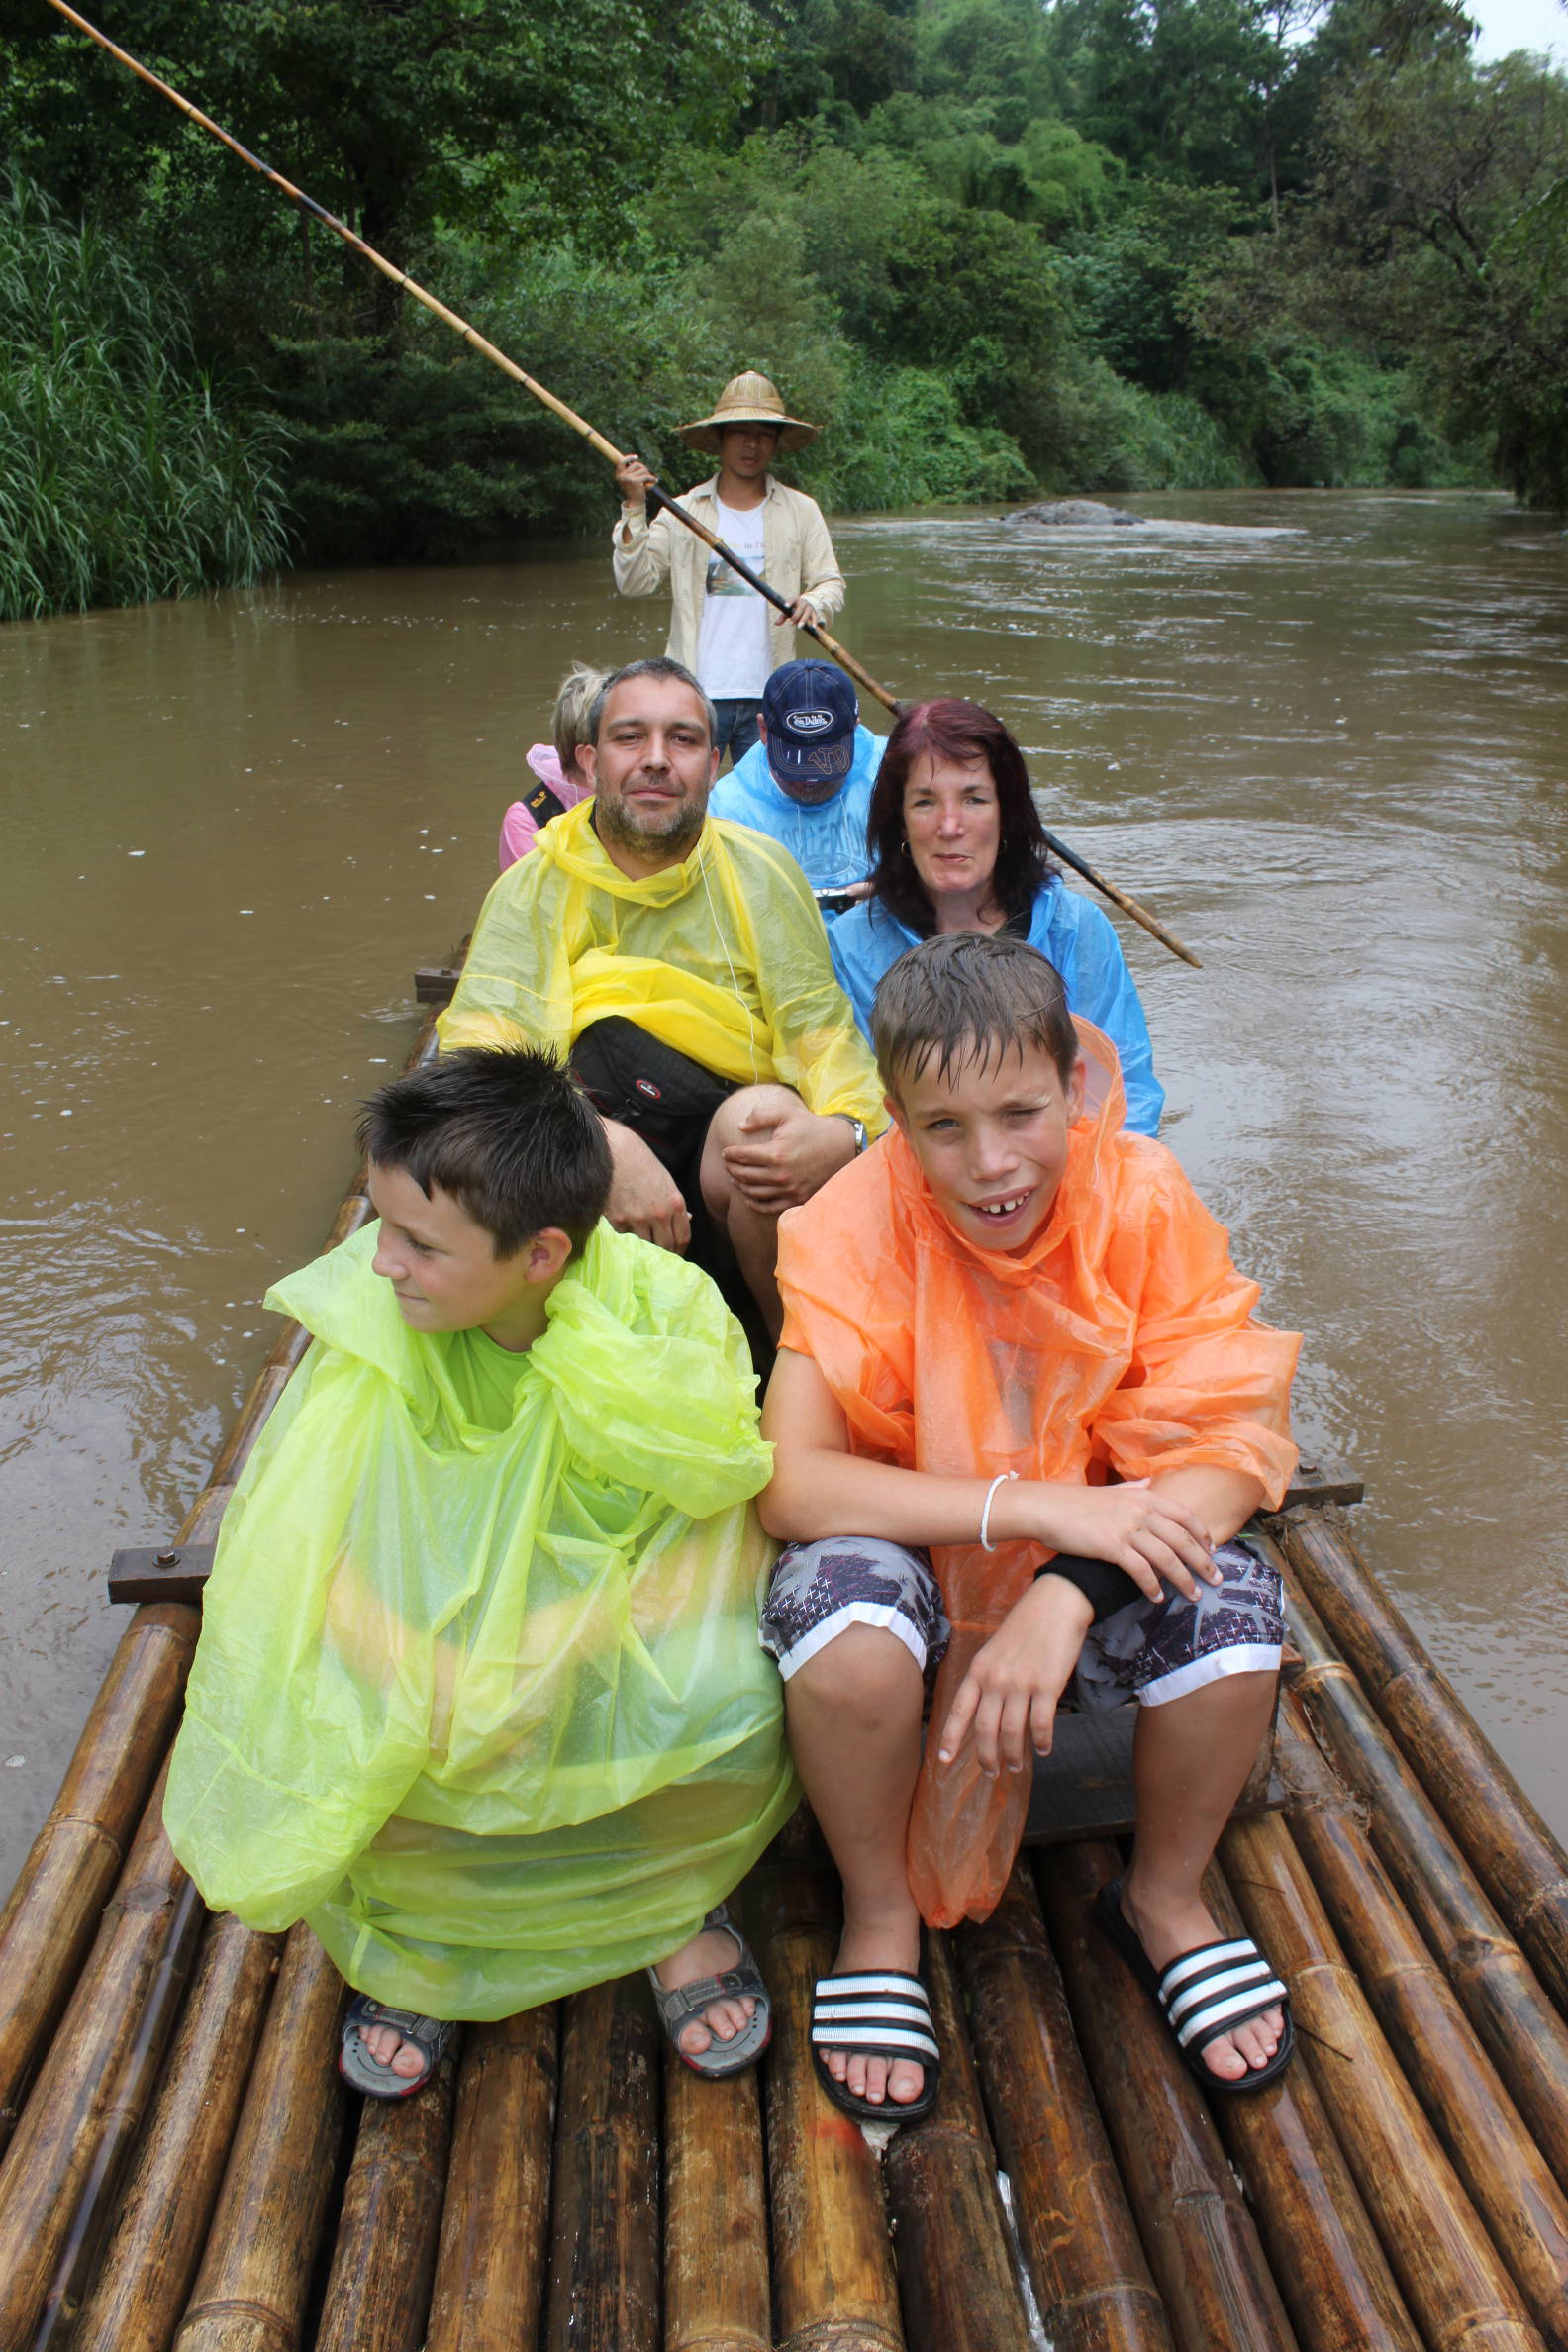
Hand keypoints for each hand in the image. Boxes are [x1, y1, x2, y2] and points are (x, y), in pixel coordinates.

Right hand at [603, 1119, 687, 1250]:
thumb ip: (675, 1204)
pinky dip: (626, 1239)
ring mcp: (638, 1218)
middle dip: (665, 1254)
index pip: (683, 1237)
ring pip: (646, 1247)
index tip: (676, 1253)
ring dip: (645, 1249)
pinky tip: (624, 1234)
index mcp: (675, 1203)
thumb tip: (688, 1219)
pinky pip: (625, 1239)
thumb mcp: (665, 1181)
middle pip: (667, 1247)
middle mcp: (659, 1213)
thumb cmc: (641, 1164)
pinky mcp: (617, 1220)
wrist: (615, 1152)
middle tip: (660, 1257)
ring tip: (642, 1248)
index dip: (681, 1250)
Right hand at [615, 455, 655, 511]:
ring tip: (647, 481)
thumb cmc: (634, 491)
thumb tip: (636, 461)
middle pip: (636, 464)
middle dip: (643, 468)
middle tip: (647, 474)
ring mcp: (628, 479)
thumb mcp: (629, 480)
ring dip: (647, 474)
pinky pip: (646, 476)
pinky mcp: (635, 482)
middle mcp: (622, 476)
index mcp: (619, 475)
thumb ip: (630, 472)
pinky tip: (655, 481)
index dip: (629, 458)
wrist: (635, 502)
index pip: (621, 462)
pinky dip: (652, 479)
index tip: (637, 457)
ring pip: (642, 470)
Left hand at [721, 1097, 855, 1210]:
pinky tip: (748, 1197)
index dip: (730, 1154)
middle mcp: (781, 1175)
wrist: (840, 1145)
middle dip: (732, 1169)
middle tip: (728, 1164)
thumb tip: (740, 1127)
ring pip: (754, 1192)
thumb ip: (760, 1115)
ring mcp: (790, 1189)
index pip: (743, 1156)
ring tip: (735, 1178)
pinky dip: (755, 1203)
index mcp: (776, 1153)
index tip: (726, 1152)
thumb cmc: (811, 1126)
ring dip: (740, 1185)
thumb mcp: (786, 1113)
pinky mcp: (798, 1198)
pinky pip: (770, 1206)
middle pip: (745, 1175)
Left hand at [776, 595, 818, 629]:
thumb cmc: (796, 607)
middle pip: (800, 609)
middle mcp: (803, 603)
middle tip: (791, 623)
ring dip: (803, 620)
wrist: (809, 602)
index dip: (789, 602)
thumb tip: (776, 623)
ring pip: (807, 613)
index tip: (786, 606)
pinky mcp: (814, 612)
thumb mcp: (790, 610)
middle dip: (795, 616)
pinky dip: (814, 621)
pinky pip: (815, 617)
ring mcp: (809, 607)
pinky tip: (813, 627)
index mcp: (796, 600)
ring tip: (799, 627)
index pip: (792, 600)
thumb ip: (783, 616)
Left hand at [936, 1577, 1094, 1775]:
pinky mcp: (1047, 1686)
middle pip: (984, 1730)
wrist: (1054, 1605)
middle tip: (992, 1773)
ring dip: (1013, 1755)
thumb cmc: (1025, 1628)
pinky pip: (1041, 1724)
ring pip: (1011, 1732)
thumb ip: (989, 1679)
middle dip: (986, 1757)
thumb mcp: (995, 1651)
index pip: (959, 1711)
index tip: (944, 1760)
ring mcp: (1020, 1684)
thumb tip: (988, 1712)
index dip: (951, 1738)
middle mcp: (995, 1680)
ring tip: (1016, 1765)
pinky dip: (1041, 1742)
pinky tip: (1043, 1749)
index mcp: (978, 1670)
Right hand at [1001, 1478, 1219, 1603]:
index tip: (1213, 1551)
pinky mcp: (1113, 1546)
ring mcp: (1128, 1528)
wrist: (1047, 1508)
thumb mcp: (1109, 1490)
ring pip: (1167, 1558)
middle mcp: (1141, 1511)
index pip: (1185, 1516)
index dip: (1202, 1535)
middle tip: (1216, 1580)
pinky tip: (1157, 1598)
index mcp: (1144, 1496)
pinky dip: (1153, 1586)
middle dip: (1203, 1562)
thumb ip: (1133, 1488)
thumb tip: (1149, 1483)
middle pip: (1183, 1539)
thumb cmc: (1075, 1501)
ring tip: (1193, 1595)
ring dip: (1184, 1579)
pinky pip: (1141, 1570)